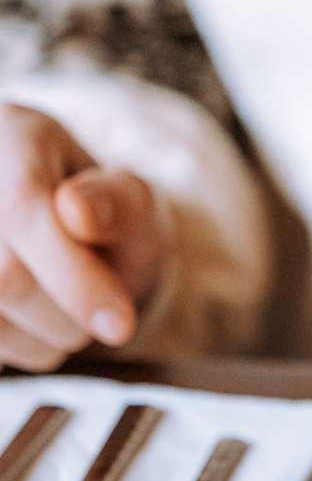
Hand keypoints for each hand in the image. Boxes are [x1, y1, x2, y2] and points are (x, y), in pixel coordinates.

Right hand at [0, 104, 166, 369]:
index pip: (24, 211)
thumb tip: (75, 210)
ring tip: (65, 313)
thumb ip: (120, 204)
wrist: (65, 232)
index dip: (74, 278)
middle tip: (101, 314)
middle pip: (3, 275)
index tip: (120, 328)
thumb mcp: (131, 205)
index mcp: (13, 133)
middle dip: (66, 313)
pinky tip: (31, 324)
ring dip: (41, 338)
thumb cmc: (103, 218)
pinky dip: (15, 347)